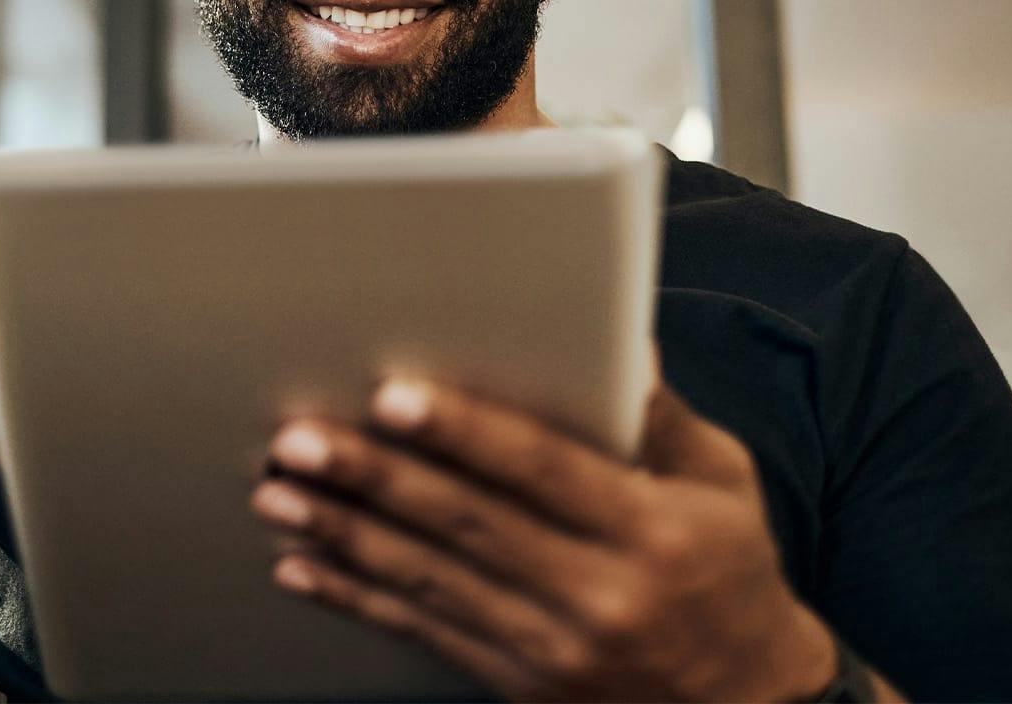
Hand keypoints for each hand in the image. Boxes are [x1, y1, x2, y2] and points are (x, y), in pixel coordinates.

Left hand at [249, 352, 838, 702]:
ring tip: (279, 494)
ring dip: (345, 535)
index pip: (540, 469)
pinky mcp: (523, 686)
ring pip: (430, 582)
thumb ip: (661, 417)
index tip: (393, 397)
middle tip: (302, 440)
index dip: (463, 431)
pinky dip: (359, 601)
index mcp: (650, 530)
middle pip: (466, 524)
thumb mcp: (725, 486)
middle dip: (375, 478)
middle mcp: (598, 594)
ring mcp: (555, 649)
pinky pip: (427, 636)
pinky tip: (305, 568)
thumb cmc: (733, 576)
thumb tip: (621, 341)